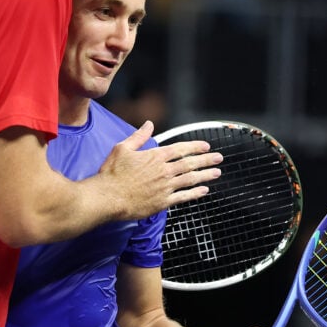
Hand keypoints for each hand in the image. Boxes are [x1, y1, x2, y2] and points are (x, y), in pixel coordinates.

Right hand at [96, 121, 221, 220]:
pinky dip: (195, 193)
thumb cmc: (112, 173)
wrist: (108, 197)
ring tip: (216, 172)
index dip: (194, 147)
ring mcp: (165, 187)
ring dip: (205, 175)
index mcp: (155, 156)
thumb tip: (149, 124)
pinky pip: (183, 197)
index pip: (180, 149)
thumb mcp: (122, 148)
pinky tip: (204, 190)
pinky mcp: (162, 202)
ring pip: (190, 179)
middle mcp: (163, 171)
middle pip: (189, 163)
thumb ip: (139, 136)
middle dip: (206, 160)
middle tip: (218, 158)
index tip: (205, 146)